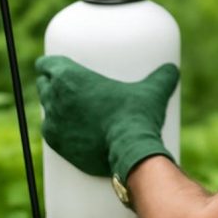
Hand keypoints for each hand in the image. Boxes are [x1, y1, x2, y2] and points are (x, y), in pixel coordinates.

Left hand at [35, 56, 178, 183]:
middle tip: (72, 87)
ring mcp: (53, 123)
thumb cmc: (136, 116)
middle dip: (53, 84)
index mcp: (69, 77)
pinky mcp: (56, 144)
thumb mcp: (153, 91)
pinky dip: (57, 129)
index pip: (46, 64)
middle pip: (45, 85)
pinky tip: (68, 129)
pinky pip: (50, 131)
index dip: (52, 64)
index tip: (62, 67)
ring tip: (71, 108)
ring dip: (54, 106)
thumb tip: (172, 70)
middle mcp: (55, 98)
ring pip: (46, 108)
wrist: (129, 153)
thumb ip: (163, 77)